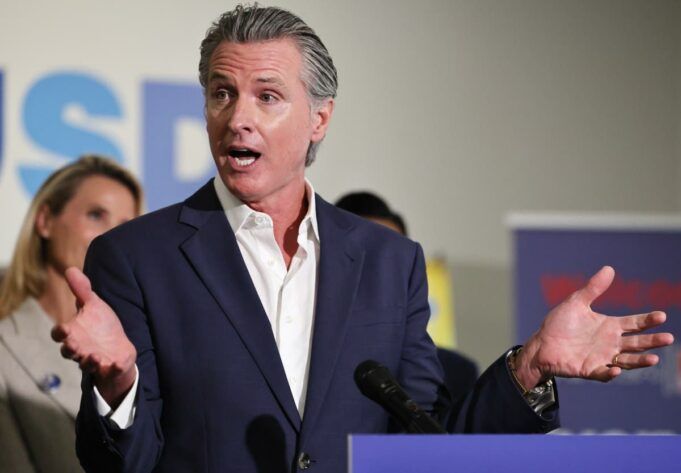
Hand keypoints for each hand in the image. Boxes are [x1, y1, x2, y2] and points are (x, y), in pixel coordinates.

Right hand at [51, 267, 136, 406]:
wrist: (118, 347)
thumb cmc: (101, 326)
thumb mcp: (94, 305)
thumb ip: (82, 290)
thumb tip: (70, 269)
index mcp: (73, 333)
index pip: (59, 335)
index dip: (59, 333)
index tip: (63, 328)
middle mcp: (79, 349)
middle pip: (68, 352)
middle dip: (70, 349)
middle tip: (74, 345)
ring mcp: (93, 360)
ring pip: (85, 364)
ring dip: (88, 361)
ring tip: (94, 355)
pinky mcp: (108, 368)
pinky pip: (108, 371)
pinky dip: (110, 369)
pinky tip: (115, 364)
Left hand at [515, 266, 673, 388]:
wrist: (541, 344)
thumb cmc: (559, 324)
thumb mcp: (576, 303)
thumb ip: (593, 288)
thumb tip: (609, 268)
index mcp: (609, 326)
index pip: (634, 323)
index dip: (648, 320)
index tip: (661, 316)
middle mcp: (610, 343)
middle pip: (637, 342)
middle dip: (652, 341)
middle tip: (668, 338)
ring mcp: (602, 357)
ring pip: (627, 361)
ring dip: (640, 360)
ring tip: (654, 358)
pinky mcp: (590, 369)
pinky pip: (603, 373)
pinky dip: (610, 373)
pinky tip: (615, 370)